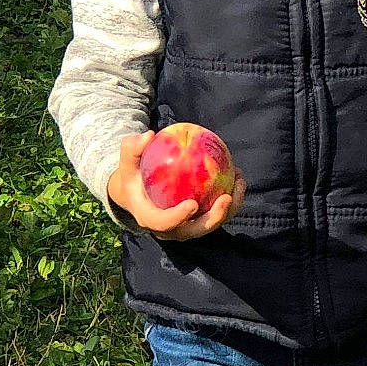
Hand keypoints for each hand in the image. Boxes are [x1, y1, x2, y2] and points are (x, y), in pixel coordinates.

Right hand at [106, 131, 245, 241]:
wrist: (137, 192)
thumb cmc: (132, 176)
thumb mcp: (127, 162)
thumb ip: (132, 149)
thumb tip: (148, 135)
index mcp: (150, 219)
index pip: (164, 223)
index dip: (178, 218)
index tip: (192, 204)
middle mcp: (170, 229)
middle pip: (195, 230)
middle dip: (214, 218)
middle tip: (227, 197)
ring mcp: (186, 227)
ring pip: (211, 224)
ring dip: (230, 208)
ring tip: (240, 182)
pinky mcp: (197, 220)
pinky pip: (216, 212)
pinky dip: (230, 198)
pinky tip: (237, 176)